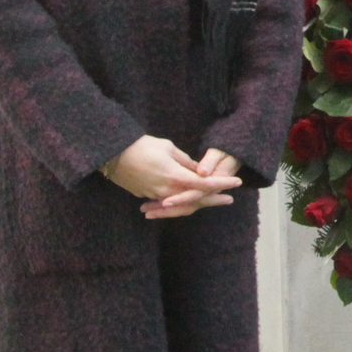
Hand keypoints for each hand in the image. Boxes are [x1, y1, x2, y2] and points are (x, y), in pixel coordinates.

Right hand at [105, 136, 240, 218]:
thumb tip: (199, 169)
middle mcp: (168, 191)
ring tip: (212, 202)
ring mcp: (157, 196)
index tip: (237, 183)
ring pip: (182, 205)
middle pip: (196, 199)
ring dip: (198, 204)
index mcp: (176, 176)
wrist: (114, 155)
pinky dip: (180, 205)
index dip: (222, 183)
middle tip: (230, 200)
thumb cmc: (142, 146)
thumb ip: (185, 161)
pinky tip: (187, 204)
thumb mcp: (168, 148)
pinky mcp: (148, 196)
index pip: (204, 183)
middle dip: (214, 199)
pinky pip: (168, 205)